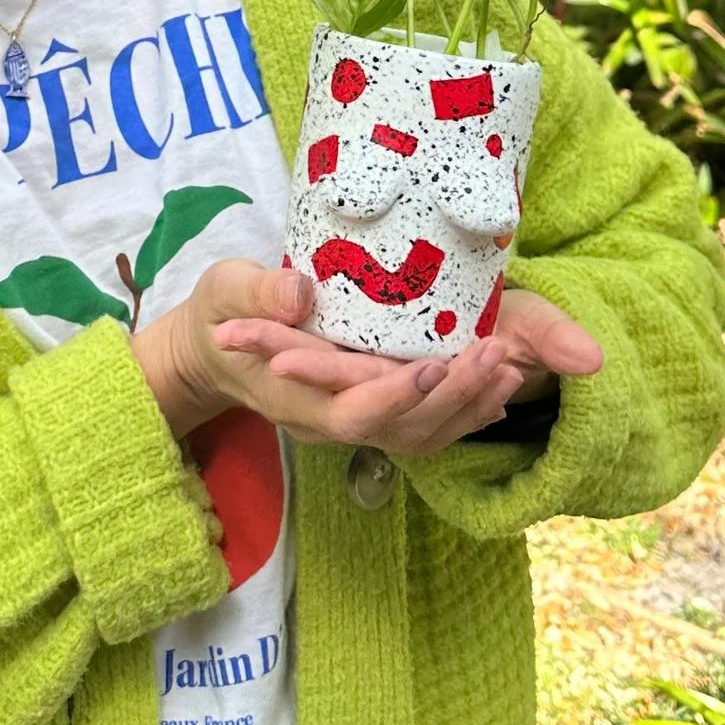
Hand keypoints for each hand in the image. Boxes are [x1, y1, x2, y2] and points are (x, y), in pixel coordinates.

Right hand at [132, 261, 596, 459]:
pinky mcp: (370, 412)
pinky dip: (465, 412)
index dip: (396, 397)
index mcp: (293, 397)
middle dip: (452, 397)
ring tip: (511, 365)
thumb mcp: (224, 289)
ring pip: (421, 434)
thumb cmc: (218, 313)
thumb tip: (297, 294)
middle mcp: (329, 421)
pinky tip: (499, 388)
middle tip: (498, 353)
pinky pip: (424, 428)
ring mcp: (352, 421)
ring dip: (469, 405)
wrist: (212, 351)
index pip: (353, 415)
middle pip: (401, 431)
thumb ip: (256, 293)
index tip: (435, 363)